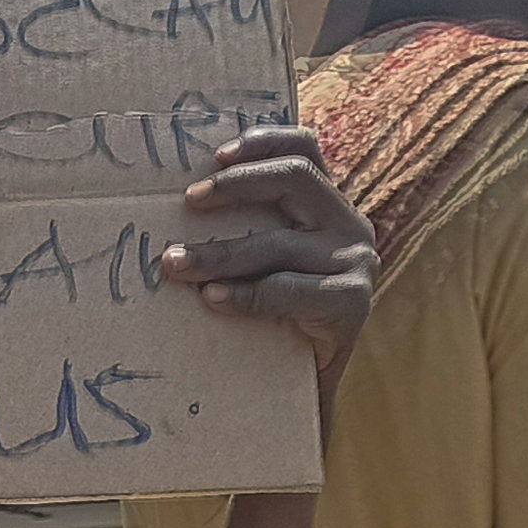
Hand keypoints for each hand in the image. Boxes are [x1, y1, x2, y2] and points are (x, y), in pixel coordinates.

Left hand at [156, 126, 378, 398]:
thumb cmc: (273, 316)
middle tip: (188, 202)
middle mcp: (348, 224)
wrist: (306, 387)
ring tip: (177, 263)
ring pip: (279, 241)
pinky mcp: (351, 302)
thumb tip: (172, 208)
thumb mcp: (263, 263)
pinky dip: (246, 295)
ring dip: (220, 252)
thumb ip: (244, 228)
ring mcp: (355, 262)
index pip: (305, 149)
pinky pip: (287, 290)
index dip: (264, 140)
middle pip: (295, 178)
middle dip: (235, 186)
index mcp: (327, 204)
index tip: (216, 154)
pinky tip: (214, 300)